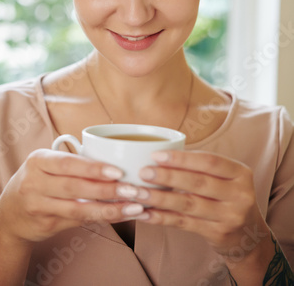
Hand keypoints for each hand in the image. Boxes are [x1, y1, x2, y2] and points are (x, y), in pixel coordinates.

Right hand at [0, 148, 144, 244]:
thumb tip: (114, 161)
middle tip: (132, 189)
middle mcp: (34, 183)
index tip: (118, 171)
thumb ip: (73, 164)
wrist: (10, 215)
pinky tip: (118, 215)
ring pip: (78, 209)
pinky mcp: (45, 224)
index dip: (93, 168)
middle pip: (75, 187)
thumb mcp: (47, 165)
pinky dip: (100, 218)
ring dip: (108, 209)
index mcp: (38, 160)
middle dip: (106, 189)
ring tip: (132, 207)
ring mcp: (38, 206)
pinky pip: (78, 221)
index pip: (68, 163)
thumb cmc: (38, 181)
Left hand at [134, 150, 269, 257]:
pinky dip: (162, 218)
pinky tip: (146, 213)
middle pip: (198, 182)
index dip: (182, 158)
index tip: (156, 155)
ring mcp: (230, 216)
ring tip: (138, 193)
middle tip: (143, 172)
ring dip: (160, 198)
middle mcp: (239, 194)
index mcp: (240, 173)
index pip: (209, 161)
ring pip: (188, 204)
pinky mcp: (218, 234)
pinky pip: (185, 223)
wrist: (249, 235)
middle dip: (167, 176)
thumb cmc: (228, 196)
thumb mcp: (226, 177)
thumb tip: (159, 153)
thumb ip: (201, 166)